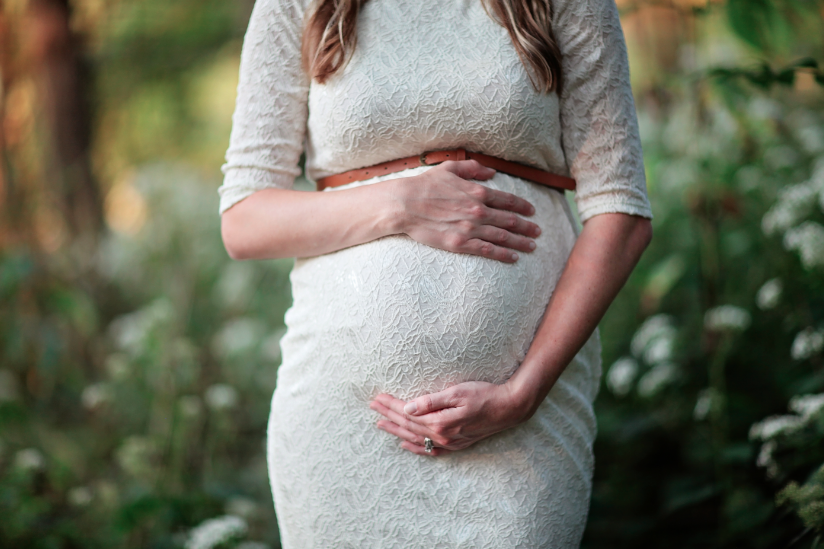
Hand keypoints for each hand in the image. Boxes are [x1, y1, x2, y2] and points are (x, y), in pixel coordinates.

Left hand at [369, 381, 528, 456]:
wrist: (509, 408)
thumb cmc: (484, 395)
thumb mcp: (457, 392)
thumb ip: (431, 401)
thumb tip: (408, 407)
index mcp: (440, 422)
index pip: (407, 412)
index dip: (391, 405)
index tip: (377, 398)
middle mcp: (442, 435)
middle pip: (408, 425)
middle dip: (389, 415)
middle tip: (372, 407)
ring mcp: (449, 442)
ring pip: (416, 437)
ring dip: (397, 430)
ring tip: (381, 424)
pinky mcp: (457, 444)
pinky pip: (431, 450)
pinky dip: (416, 447)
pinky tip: (405, 444)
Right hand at [390, 160, 541, 263]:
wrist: (405, 204)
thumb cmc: (424, 185)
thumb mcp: (449, 169)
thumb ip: (473, 168)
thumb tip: (492, 172)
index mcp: (477, 192)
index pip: (507, 201)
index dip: (522, 206)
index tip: (532, 212)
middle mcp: (478, 211)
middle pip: (510, 220)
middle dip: (527, 227)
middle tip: (538, 231)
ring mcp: (471, 228)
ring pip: (503, 237)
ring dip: (520, 242)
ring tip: (532, 246)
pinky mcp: (461, 244)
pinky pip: (487, 250)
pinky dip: (503, 254)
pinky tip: (514, 257)